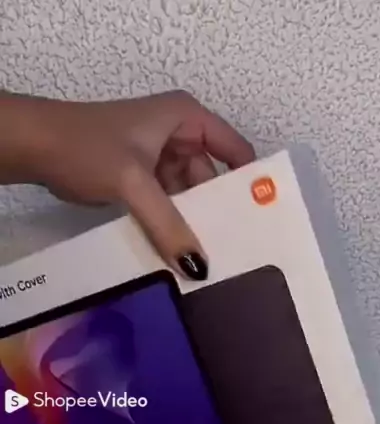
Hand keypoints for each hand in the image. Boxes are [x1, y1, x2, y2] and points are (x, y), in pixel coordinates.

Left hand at [14, 90, 254, 278]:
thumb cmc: (86, 146)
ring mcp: (160, 158)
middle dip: (218, 213)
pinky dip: (172, 226)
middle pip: (213, 179)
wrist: (35, 148)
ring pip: (189, 196)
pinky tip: (181, 254)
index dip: (251, 182)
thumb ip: (168, 225)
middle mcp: (179, 135)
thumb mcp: (134, 184)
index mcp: (187, 118)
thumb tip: (199, 269)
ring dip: (194, 224)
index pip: (235, 150)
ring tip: (210, 261)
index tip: (264, 221)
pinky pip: (169, 205)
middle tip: (235, 254)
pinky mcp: (143, 179)